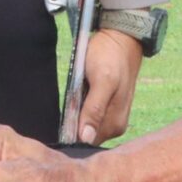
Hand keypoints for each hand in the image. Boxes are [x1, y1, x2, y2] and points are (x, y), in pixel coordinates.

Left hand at [74, 28, 142, 144]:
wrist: (121, 39)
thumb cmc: (110, 57)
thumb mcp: (102, 80)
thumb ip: (95, 109)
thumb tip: (86, 137)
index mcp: (114, 124)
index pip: (86, 143)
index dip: (71, 135)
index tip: (61, 122)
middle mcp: (114, 126)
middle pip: (85, 136)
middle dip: (72, 126)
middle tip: (67, 105)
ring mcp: (111, 117)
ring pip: (85, 126)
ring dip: (74, 116)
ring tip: (73, 98)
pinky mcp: (106, 107)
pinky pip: (87, 116)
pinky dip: (79, 109)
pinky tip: (77, 98)